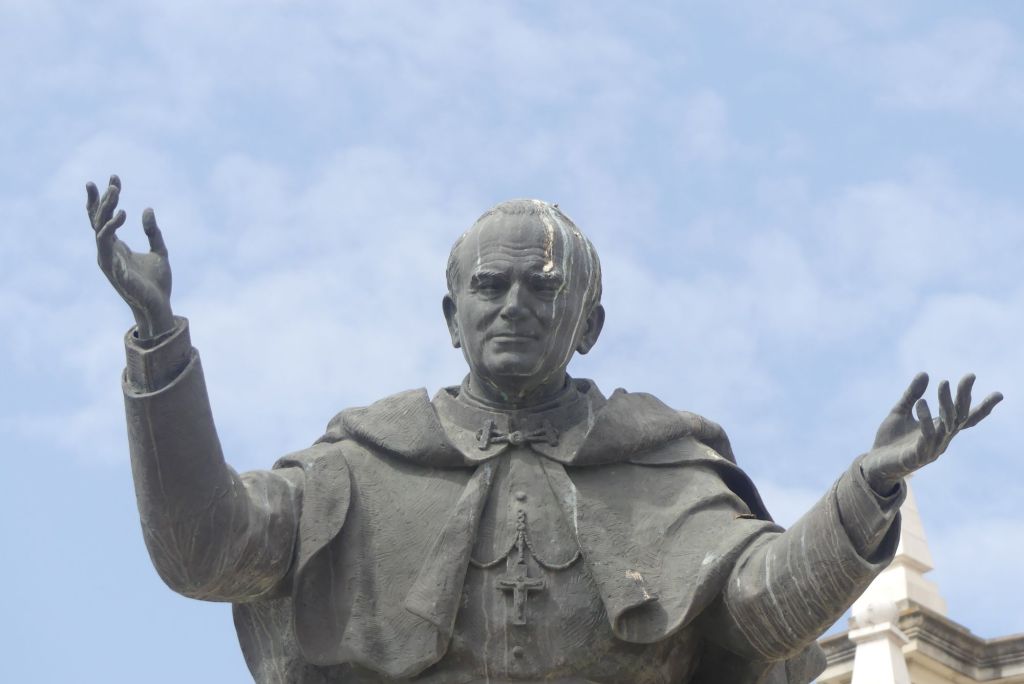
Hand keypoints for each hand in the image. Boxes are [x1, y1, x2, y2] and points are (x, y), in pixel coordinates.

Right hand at [87, 175, 174, 337]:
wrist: (159, 306)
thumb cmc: (157, 282)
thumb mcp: (159, 251)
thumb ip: (153, 232)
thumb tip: (147, 209)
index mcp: (115, 245)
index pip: (103, 218)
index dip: (105, 198)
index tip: (113, 178)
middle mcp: (107, 251)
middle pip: (98, 220)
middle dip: (104, 201)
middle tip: (114, 183)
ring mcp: (109, 261)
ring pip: (100, 232)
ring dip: (107, 215)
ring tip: (118, 199)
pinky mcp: (115, 272)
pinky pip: (108, 249)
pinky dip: (112, 233)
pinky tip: (120, 219)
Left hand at [861, 372, 1001, 492]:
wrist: (874, 463)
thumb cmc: (891, 440)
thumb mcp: (900, 411)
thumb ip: (912, 394)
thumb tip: (925, 373)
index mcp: (939, 429)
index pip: (965, 418)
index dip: (982, 408)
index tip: (999, 394)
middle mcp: (940, 439)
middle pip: (958, 417)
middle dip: (964, 396)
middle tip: (969, 377)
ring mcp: (931, 448)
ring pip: (946, 425)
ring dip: (946, 403)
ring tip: (943, 382)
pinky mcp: (917, 455)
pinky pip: (926, 435)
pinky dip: (926, 419)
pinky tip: (921, 403)